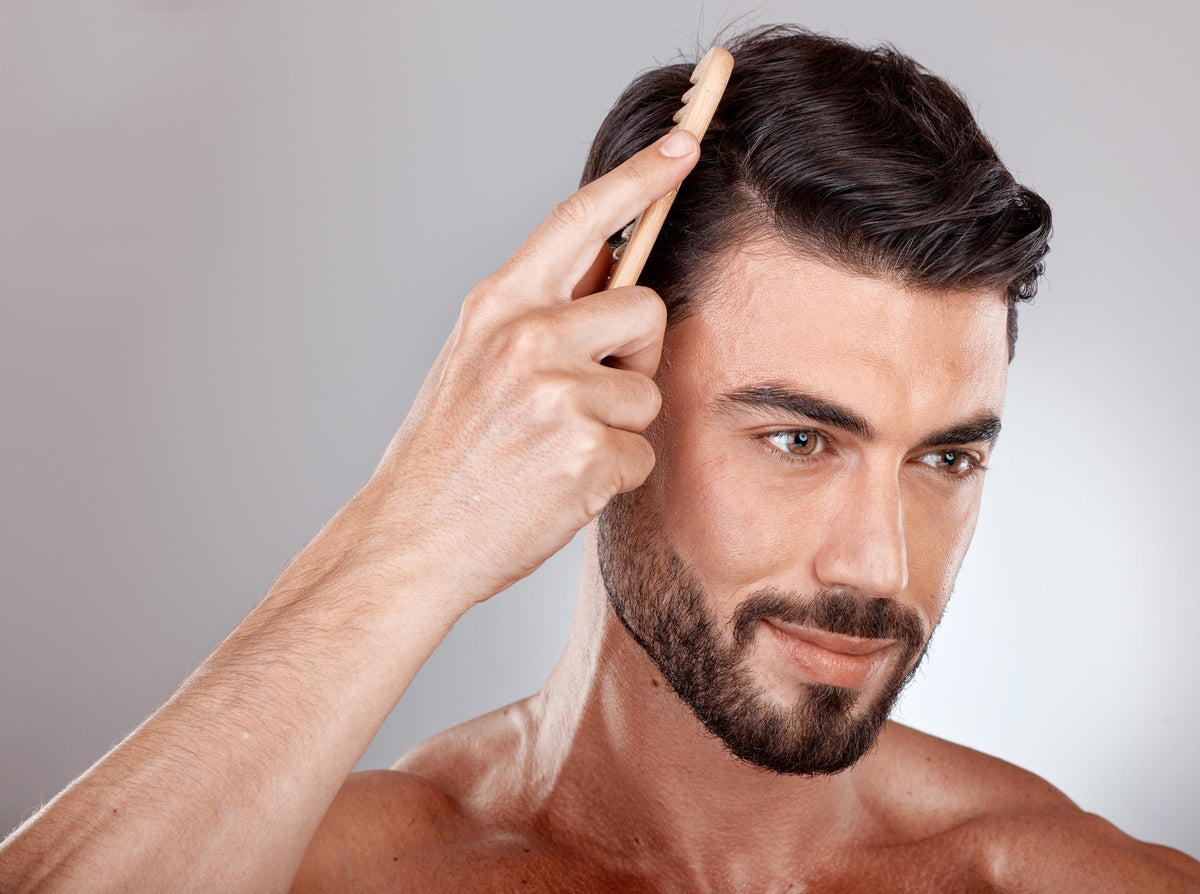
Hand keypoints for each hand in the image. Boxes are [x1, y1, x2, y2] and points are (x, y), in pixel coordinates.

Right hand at [351, 130, 699, 609]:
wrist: (411, 539)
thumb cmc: (447, 453)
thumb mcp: (474, 358)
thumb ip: (537, 314)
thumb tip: (612, 272)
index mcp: (498, 305)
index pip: (581, 220)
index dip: (640, 177)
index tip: (685, 144)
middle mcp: (527, 338)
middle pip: (644, 310)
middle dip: (633, 354)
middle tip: (587, 393)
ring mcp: (557, 396)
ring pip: (647, 393)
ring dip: (617, 426)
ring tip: (555, 450)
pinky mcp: (586, 454)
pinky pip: (641, 454)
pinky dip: (611, 478)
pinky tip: (560, 487)